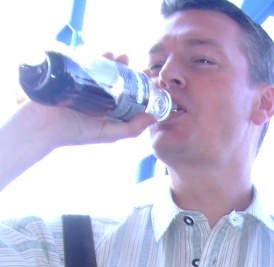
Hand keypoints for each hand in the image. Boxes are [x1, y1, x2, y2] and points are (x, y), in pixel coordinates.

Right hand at [16, 52, 155, 149]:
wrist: (47, 124)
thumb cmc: (78, 132)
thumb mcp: (109, 133)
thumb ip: (131, 128)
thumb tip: (153, 117)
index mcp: (109, 108)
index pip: (128, 94)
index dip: (140, 86)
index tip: (150, 78)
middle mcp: (99, 95)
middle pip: (117, 78)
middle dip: (128, 69)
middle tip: (137, 65)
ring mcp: (86, 83)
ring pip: (104, 68)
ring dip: (115, 60)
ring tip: (122, 57)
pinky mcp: (74, 73)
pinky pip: (87, 60)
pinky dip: (97, 54)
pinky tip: (106, 53)